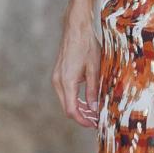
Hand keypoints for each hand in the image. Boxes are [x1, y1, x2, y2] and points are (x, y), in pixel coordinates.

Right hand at [52, 8, 101, 126]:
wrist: (76, 28)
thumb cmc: (87, 45)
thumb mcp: (94, 68)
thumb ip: (93, 90)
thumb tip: (94, 109)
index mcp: (67, 81)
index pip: (72, 110)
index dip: (83, 120)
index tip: (94, 124)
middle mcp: (58, 81)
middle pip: (67, 108)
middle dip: (81, 116)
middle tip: (96, 120)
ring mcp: (56, 77)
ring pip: (65, 100)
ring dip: (78, 108)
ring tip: (93, 112)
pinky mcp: (59, 74)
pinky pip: (65, 92)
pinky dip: (75, 99)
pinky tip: (86, 100)